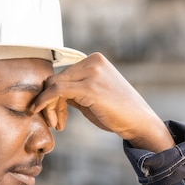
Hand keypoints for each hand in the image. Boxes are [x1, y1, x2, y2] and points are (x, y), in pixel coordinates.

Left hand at [32, 53, 174, 152]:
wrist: (138, 122)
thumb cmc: (117, 113)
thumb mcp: (92, 96)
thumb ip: (74, 90)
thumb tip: (50, 91)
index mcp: (95, 60)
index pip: (63, 74)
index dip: (53, 96)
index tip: (56, 115)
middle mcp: (93, 61)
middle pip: (56, 79)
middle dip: (50, 102)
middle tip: (54, 122)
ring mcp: (92, 72)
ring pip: (54, 85)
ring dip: (48, 106)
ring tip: (57, 124)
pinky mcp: (89, 87)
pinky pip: (57, 91)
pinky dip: (46, 103)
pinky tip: (51, 119)